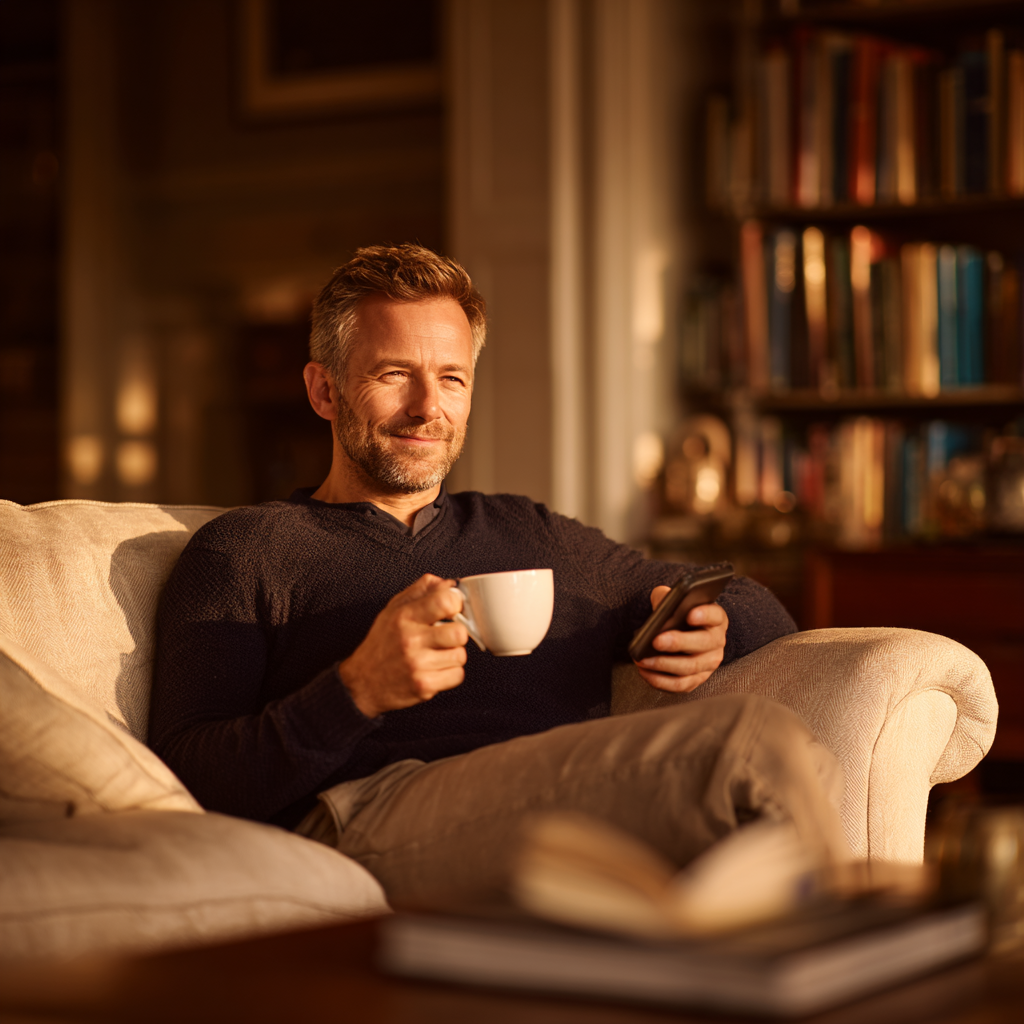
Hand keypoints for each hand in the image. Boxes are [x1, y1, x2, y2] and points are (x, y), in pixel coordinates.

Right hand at [337, 574, 468, 717]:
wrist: (363, 682)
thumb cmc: (382, 643)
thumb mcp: (394, 608)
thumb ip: (422, 590)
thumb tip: (448, 583)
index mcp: (404, 616)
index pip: (445, 601)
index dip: (455, 603)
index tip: (452, 608)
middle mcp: (410, 640)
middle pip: (459, 632)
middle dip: (456, 634)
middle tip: (445, 636)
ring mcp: (417, 664)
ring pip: (460, 655)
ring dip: (452, 655)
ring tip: (436, 653)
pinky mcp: (423, 686)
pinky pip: (457, 675)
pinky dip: (450, 673)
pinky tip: (434, 668)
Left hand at [633, 586, 728, 692]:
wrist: (682, 634)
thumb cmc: (677, 616)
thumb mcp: (673, 601)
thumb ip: (667, 597)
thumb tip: (660, 603)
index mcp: (715, 618)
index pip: (715, 614)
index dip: (704, 614)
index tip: (690, 614)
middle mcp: (717, 641)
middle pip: (703, 643)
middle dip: (678, 643)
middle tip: (656, 640)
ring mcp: (709, 663)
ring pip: (690, 667)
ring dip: (664, 665)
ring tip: (642, 659)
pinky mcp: (697, 680)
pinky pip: (681, 685)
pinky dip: (661, 681)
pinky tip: (645, 672)